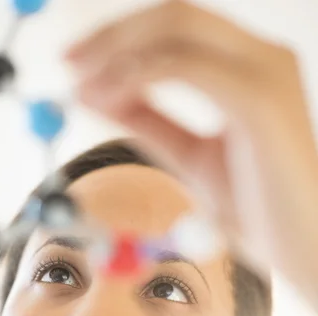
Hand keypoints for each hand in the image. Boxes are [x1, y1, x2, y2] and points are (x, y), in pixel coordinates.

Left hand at [64, 0, 317, 310]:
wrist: (302, 248)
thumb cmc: (257, 208)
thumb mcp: (190, 157)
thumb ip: (150, 121)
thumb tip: (96, 93)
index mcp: (249, 68)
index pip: (177, 27)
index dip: (120, 37)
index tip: (75, 65)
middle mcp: (261, 57)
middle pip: (173, 14)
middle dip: (111, 35)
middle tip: (66, 63)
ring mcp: (264, 72)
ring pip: (177, 27)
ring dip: (118, 50)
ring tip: (81, 84)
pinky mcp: (259, 100)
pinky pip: (185, 66)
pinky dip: (137, 75)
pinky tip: (109, 96)